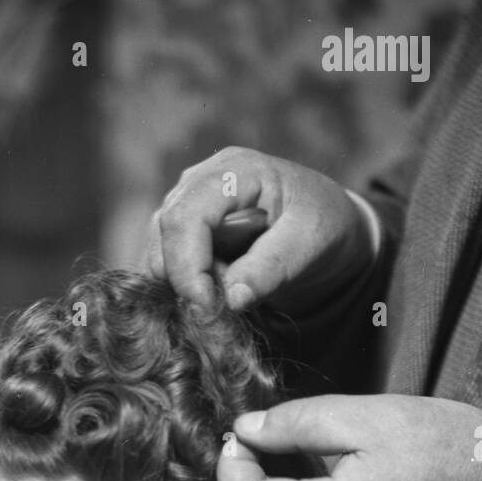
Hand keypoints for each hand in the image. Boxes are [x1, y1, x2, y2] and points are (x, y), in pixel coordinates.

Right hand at [145, 145, 373, 313]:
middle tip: (220, 309)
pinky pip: (164, 263)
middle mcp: (200, 180)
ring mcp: (186, 203)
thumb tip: (232, 298)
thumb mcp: (311, 243)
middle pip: (163, 234)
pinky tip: (214, 292)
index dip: (188, 267)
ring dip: (182, 285)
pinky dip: (182, 286)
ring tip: (225, 295)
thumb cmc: (322, 223)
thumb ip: (272, 267)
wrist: (324, 225)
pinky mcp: (182, 229)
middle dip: (184, 280)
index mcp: (234, 171)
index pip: (186, 217)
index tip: (207, 307)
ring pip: (157, 251)